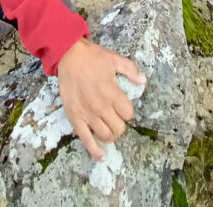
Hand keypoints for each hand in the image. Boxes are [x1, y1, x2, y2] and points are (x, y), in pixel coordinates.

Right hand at [57, 38, 146, 161]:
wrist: (68, 55)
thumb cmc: (92, 57)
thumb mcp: (114, 59)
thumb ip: (130, 70)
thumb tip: (143, 81)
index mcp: (112, 93)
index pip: (128, 114)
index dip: (127, 111)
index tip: (122, 106)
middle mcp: (101, 106)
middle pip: (118, 128)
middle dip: (120, 125)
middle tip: (116, 118)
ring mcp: (87, 114)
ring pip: (105, 135)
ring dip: (110, 135)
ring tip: (109, 130)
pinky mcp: (75, 118)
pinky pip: (86, 139)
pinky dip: (94, 150)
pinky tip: (101, 156)